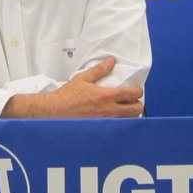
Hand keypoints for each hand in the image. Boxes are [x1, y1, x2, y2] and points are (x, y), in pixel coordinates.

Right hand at [2, 57, 143, 117]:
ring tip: (124, 109)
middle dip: (137, 104)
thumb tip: (110, 61)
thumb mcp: (83, 78)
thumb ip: (99, 70)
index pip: (133, 94)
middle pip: (136, 110)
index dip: (138, 91)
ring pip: (130, 121)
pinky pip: (118, 128)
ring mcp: (106, 122)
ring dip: (130, 114)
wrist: (55, 112)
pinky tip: (115, 118)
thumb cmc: (67, 97)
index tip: (135, 89)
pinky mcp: (101, 130)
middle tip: (131, 100)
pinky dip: (121, 123)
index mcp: (106, 96)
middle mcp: (109, 111)